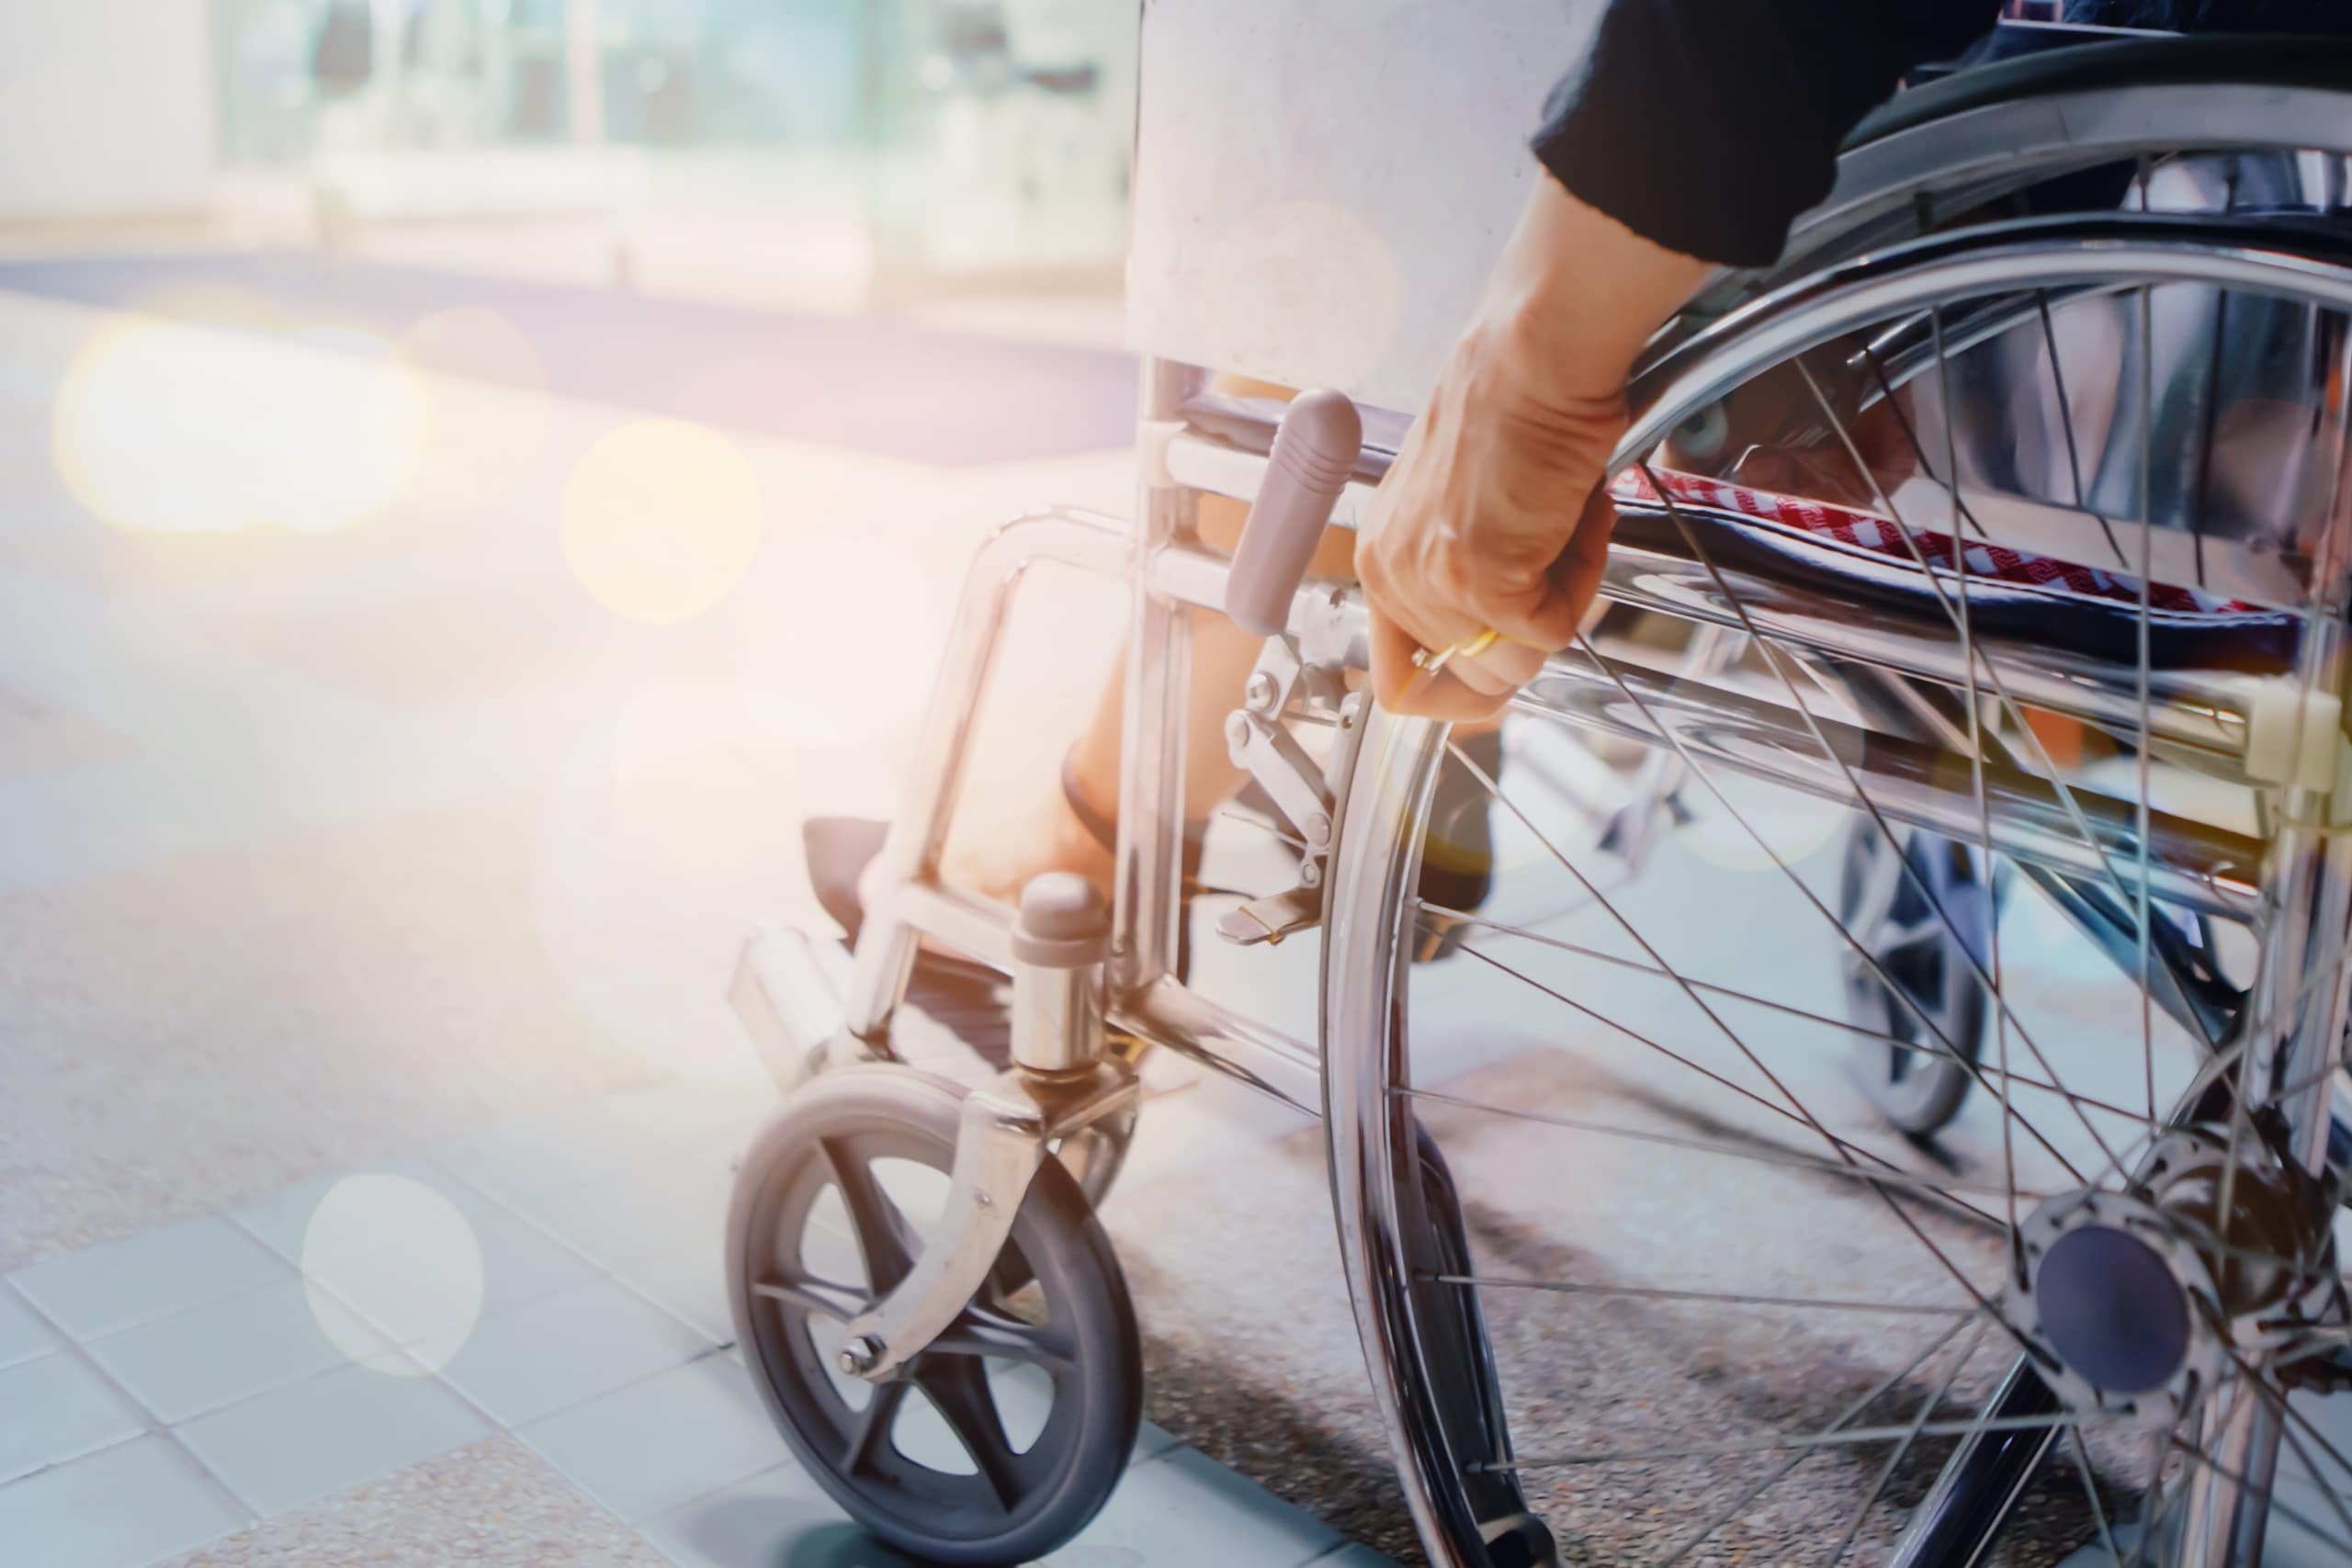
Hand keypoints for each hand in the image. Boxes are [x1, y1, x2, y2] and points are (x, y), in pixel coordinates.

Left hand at [1357, 338, 1624, 719]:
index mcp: (1383, 556)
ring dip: (1562, 602)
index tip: (1503, 668)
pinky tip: (1577, 516)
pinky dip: (1583, 581)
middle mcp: (1392, 574)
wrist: (1535, 358)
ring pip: (1516, 662)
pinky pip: (1552, 630)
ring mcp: (1432, 582)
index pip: (1399, 680)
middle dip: (1532, 631)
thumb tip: (1505, 642)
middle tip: (1557, 557)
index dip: (1459, 689)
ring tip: (1566, 525)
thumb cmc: (1516, 408)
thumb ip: (1468, 576)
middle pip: (1472, 677)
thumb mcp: (1467, 507)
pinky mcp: (1481, 582)